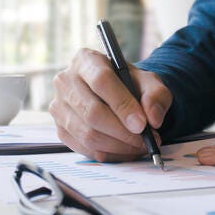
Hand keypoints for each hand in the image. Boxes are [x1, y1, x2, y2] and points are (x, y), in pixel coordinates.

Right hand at [49, 48, 171, 161]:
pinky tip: (125, 150)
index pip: (101, 81)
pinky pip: (85, 149)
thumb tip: (153, 119)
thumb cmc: (129, 84)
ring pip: (88, 134)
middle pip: (92, 112)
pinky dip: (109, 154)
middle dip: (123, 132)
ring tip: (139, 146)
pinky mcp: (60, 129)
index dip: (122, 105)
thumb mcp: (148, 81)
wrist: (114, 94)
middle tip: (145, 140)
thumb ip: (155, 95)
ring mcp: (59, 107)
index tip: (142, 124)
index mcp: (85, 60)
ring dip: (118, 146)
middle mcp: (65, 81)